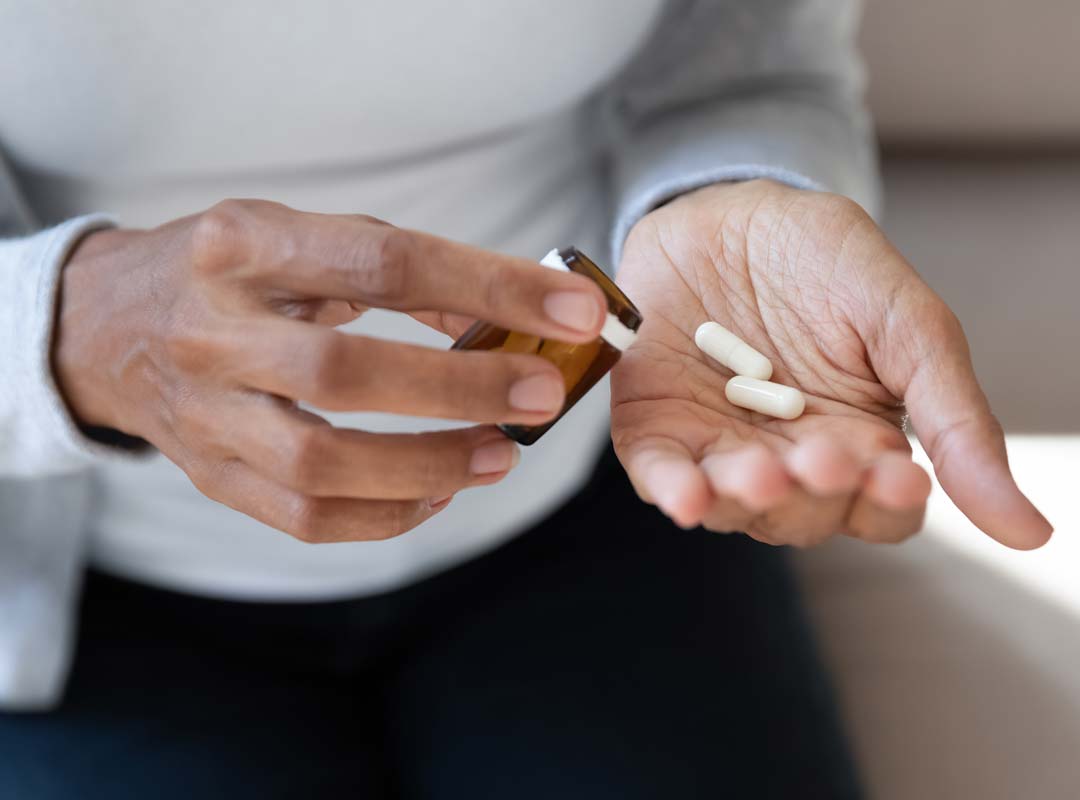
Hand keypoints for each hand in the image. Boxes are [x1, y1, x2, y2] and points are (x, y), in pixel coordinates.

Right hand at [54, 199, 606, 541]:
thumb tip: (505, 318)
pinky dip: (386, 517)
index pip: (382, 261)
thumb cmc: (230, 273)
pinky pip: (304, 519)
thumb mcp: (299, 236)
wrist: (107, 325)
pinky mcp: (208, 475)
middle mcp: (212, 329)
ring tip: (504, 455)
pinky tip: (440, 496)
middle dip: (462, 388)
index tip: (574, 308)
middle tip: (543, 394)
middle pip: (345, 374)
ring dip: (430, 466)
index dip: (489, 286)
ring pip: (321, 464)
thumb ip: (396, 267)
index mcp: (244, 244)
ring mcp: (203, 412)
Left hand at [610, 180, 1051, 548]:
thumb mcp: (906, 322)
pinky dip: (674, 490)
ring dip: (747, 498)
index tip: (900, 474)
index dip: (889, 503)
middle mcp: (791, 462)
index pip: (883, 510)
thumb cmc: (827, 263)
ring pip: (736, 505)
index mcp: (861, 445)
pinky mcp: (657, 430)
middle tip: (819, 456)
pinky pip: (661, 476)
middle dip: (814, 494)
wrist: (728, 208)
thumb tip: (1035, 536)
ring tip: (758, 472)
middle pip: (808, 517)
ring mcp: (720, 450)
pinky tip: (687, 495)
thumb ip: (957, 419)